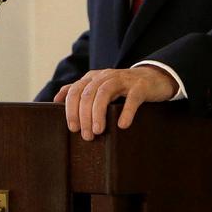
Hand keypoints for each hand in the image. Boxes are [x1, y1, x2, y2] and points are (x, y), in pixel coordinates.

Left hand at [53, 66, 175, 139]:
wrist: (154, 78)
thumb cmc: (123, 87)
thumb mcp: (98, 87)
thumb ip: (78, 90)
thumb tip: (56, 99)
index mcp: (93, 78)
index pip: (75, 91)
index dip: (71, 109)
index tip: (72, 128)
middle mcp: (105, 76)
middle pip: (88, 94)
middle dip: (84, 116)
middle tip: (87, 135)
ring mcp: (123, 80)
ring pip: (104, 94)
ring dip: (98, 114)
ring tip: (99, 131)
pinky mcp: (140, 87)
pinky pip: (131, 98)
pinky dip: (126, 112)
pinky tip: (122, 125)